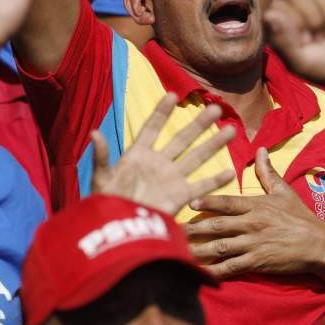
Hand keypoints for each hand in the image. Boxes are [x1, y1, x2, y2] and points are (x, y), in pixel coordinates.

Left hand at [91, 93, 234, 214]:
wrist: (117, 229)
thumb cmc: (106, 203)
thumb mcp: (102, 178)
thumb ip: (102, 156)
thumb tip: (94, 133)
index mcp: (138, 155)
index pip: (152, 128)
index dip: (162, 112)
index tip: (173, 94)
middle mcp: (158, 164)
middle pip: (182, 139)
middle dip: (199, 124)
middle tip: (216, 109)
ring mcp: (171, 179)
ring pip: (196, 158)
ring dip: (213, 144)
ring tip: (230, 130)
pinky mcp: (179, 197)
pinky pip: (200, 187)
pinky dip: (215, 181)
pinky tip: (230, 172)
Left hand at [184, 148, 324, 283]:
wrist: (319, 245)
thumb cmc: (300, 217)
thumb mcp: (284, 192)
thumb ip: (267, 172)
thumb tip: (260, 149)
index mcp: (255, 205)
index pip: (226, 202)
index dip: (206, 201)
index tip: (188, 202)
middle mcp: (252, 224)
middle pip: (217, 225)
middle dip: (193, 228)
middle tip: (171, 229)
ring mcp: (253, 244)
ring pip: (220, 247)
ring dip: (198, 250)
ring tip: (178, 251)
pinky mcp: (257, 262)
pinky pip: (232, 267)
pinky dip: (215, 271)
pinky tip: (200, 274)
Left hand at [263, 0, 324, 91]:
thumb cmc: (323, 69)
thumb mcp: (301, 62)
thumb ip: (283, 41)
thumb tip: (269, 15)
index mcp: (280, 26)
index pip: (279, 7)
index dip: (296, 21)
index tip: (306, 41)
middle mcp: (294, 11)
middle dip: (316, 20)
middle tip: (322, 39)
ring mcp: (314, 3)